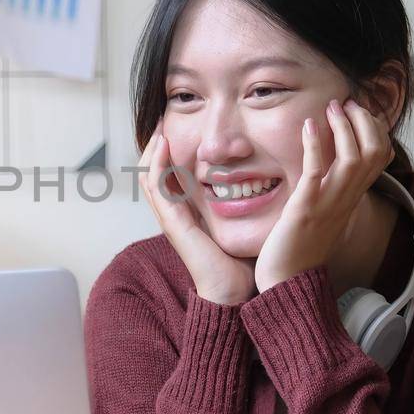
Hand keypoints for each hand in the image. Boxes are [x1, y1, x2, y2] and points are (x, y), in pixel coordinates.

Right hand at [138, 121, 256, 305]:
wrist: (233, 293)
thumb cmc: (239, 264)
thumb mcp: (239, 227)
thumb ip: (243, 206)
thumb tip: (264, 182)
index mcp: (187, 214)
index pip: (168, 177)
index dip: (168, 153)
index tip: (176, 128)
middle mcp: (174, 215)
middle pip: (152, 173)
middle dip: (155, 146)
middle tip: (162, 120)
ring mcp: (170, 219)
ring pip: (149, 176)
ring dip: (152, 149)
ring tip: (159, 126)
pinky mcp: (173, 223)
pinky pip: (157, 187)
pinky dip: (158, 163)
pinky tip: (164, 143)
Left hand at [254, 98, 395, 292]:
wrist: (287, 281)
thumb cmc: (300, 248)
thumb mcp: (324, 213)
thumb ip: (331, 190)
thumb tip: (328, 167)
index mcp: (352, 198)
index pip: (380, 157)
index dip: (375, 128)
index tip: (358, 111)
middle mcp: (347, 198)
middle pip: (374, 150)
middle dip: (364, 120)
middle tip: (346, 104)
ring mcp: (328, 203)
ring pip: (354, 156)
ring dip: (344, 126)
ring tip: (332, 107)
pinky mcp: (305, 208)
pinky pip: (316, 171)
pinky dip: (314, 145)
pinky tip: (308, 126)